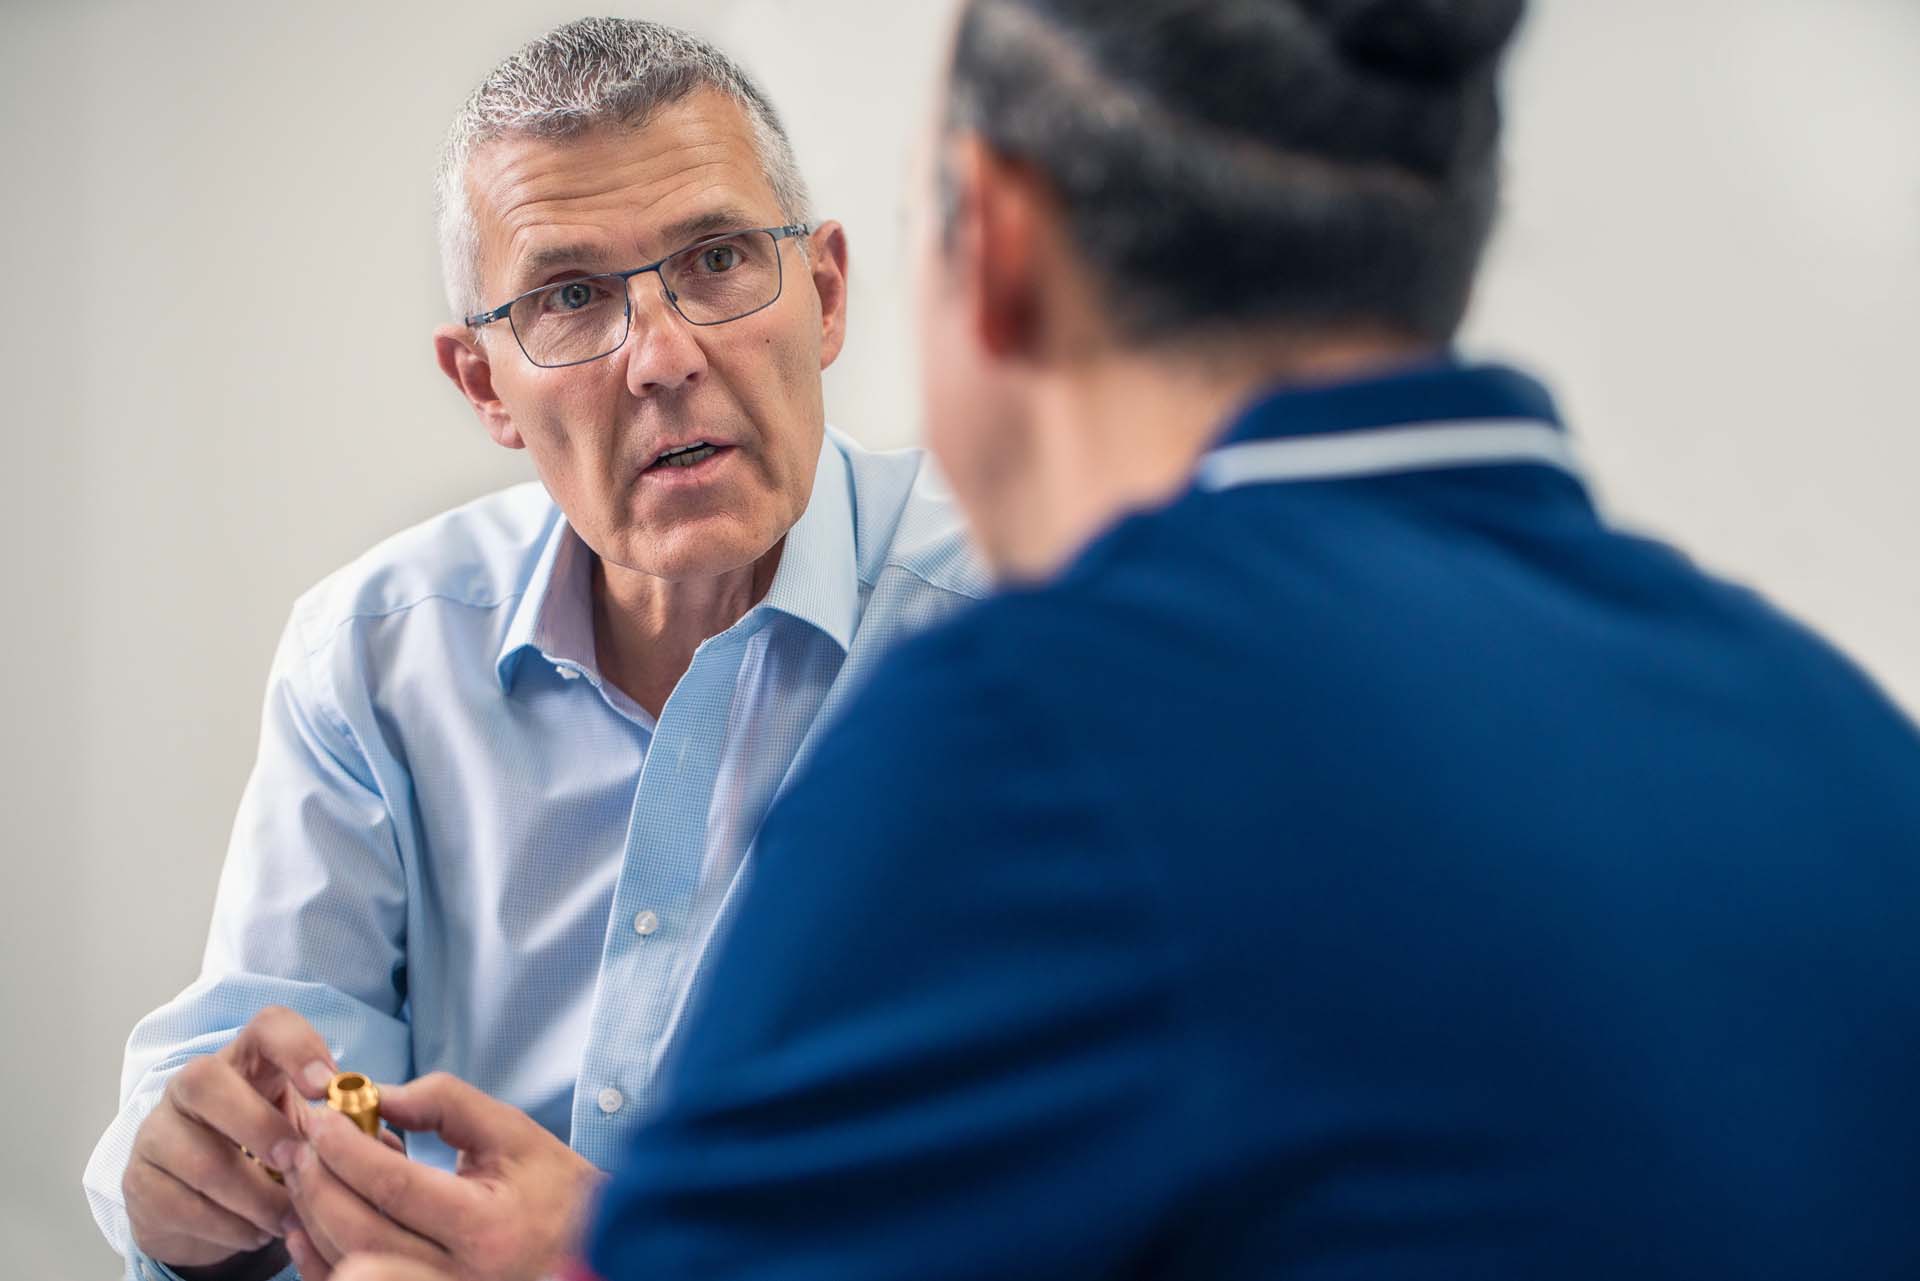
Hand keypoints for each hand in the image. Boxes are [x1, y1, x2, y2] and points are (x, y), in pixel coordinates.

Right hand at [123, 1005, 337, 1271]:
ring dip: (254, 1197)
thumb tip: (385, 1147)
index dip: (298, 1047)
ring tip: (288, 1218)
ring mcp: (157, 1130)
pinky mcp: (137, 1181)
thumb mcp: (312, 1136)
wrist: (207, 1205)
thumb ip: (350, 1135)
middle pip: (206, 1080)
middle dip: (258, 1128)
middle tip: (295, 1164)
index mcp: (249, 1059)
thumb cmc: (272, 1155)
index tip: (326, 1086)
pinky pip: (181, 1206)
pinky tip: (255, 1232)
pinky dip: (229, 1227)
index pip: (269, 1025)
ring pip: (197, 1157)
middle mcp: (193, 1084)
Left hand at [278, 1071, 605, 1280]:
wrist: (586, 1247)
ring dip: (312, 1218)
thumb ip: (446, 1104)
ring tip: (301, 1174)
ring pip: (347, 1266)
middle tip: (298, 1144)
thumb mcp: (512, 1132)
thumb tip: (378, 1094)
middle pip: (359, 1232)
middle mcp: (458, 1277)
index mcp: (485, 1228)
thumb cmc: (554, 1187)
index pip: (394, 1186)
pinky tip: (305, 1223)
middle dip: (318, 1182)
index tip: (320, 1118)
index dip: (347, 1150)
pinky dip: (317, 1260)